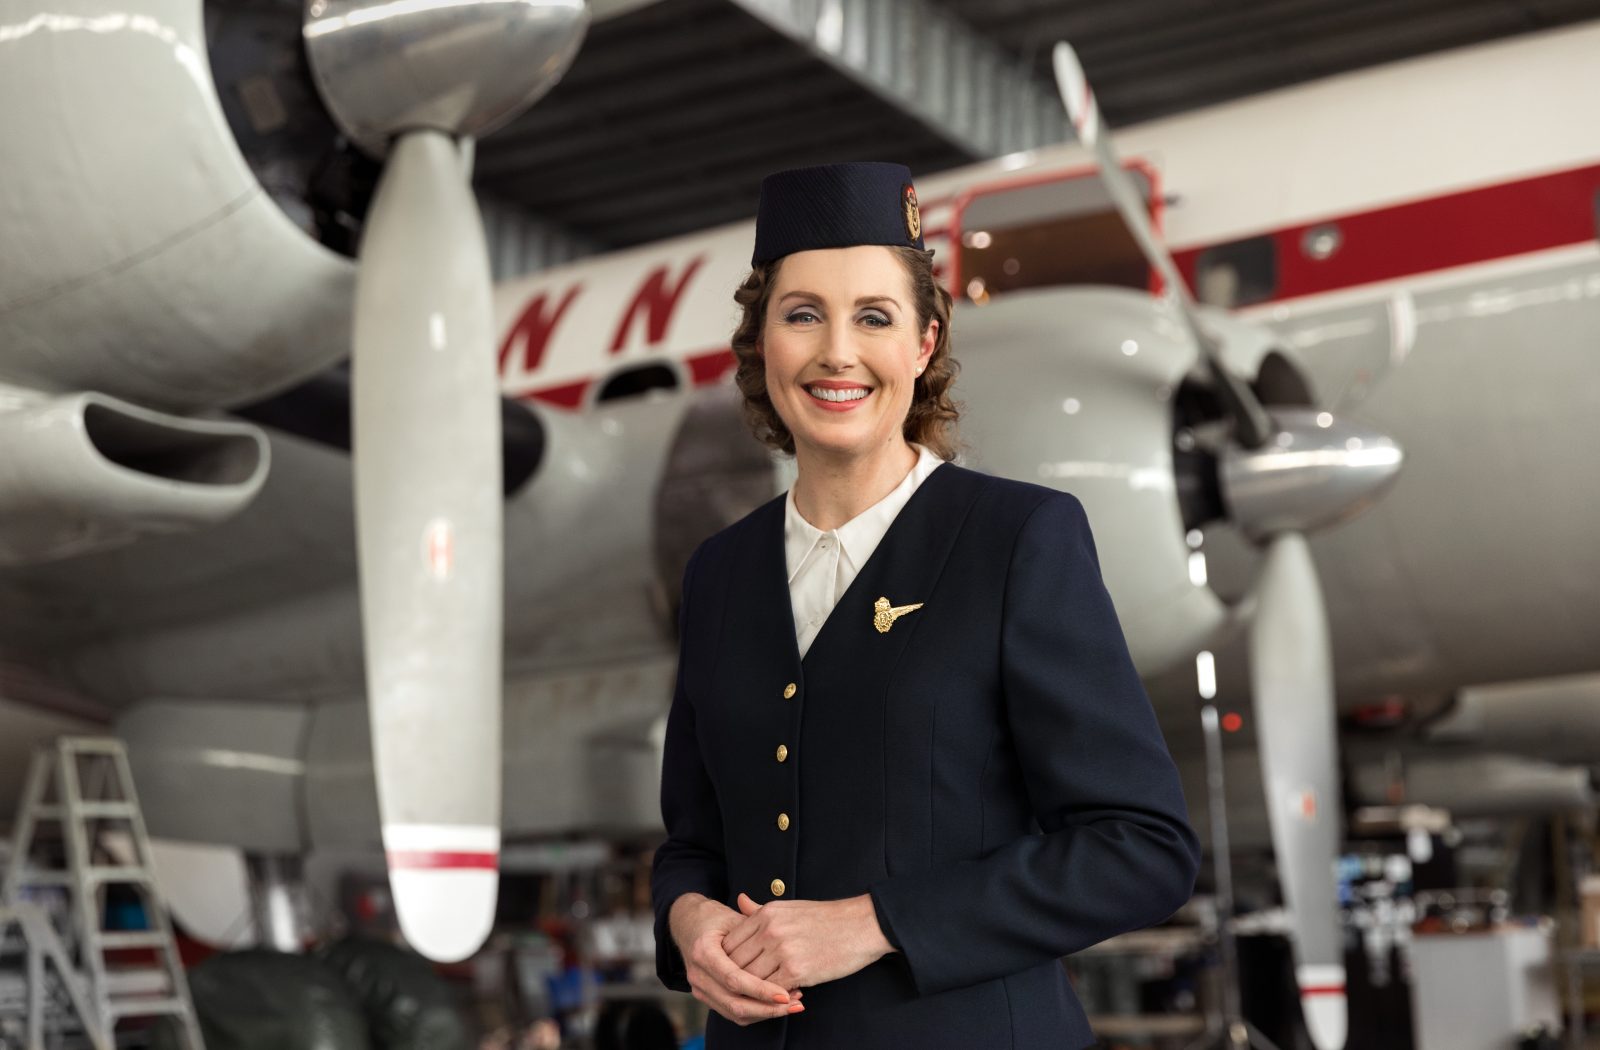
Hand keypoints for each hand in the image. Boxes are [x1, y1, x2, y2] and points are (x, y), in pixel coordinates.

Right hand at [669, 893, 804, 1025]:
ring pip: (734, 1013)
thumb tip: (786, 951)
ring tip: (792, 1005)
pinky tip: (776, 1005)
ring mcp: (699, 988)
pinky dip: (756, 1012)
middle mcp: (698, 975)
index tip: (785, 994)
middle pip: (734, 1003)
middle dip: (767, 1008)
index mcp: (704, 953)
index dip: (760, 990)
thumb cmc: (714, 918)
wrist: (687, 924)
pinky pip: (732, 1012)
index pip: (734, 979)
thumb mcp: (734, 919)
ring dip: (765, 1013)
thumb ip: (756, 934)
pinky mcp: (705, 996)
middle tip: (796, 1004)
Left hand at [723, 891, 895, 989]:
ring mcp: (782, 950)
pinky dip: (771, 997)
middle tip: (738, 989)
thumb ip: (759, 909)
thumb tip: (739, 900)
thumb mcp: (789, 906)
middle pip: (735, 962)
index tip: (732, 970)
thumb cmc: (826, 917)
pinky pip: (771, 990)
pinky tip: (778, 998)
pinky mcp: (796, 970)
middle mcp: (770, 929)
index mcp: (767, 913)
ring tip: (756, 996)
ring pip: (750, 979)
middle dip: (735, 978)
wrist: (861, 925)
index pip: (730, 941)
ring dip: (752, 990)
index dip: (727, 959)